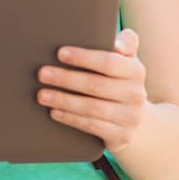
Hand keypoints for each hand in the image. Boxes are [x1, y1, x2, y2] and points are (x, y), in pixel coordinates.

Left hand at [37, 28, 148, 152]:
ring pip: (91, 108)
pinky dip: (70, 118)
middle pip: (96, 85)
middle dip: (66, 79)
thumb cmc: (120, 82)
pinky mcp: (121, 136)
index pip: (109, 62)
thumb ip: (125, 44)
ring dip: (63, 100)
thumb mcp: (126, 61)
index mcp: (136, 71)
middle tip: (42, 74)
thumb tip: (117, 43)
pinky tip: (54, 111)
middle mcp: (136, 94)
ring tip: (42, 95)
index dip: (83, 57)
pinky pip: (91, 126)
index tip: (60, 53)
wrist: (136, 120)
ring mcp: (130, 117)